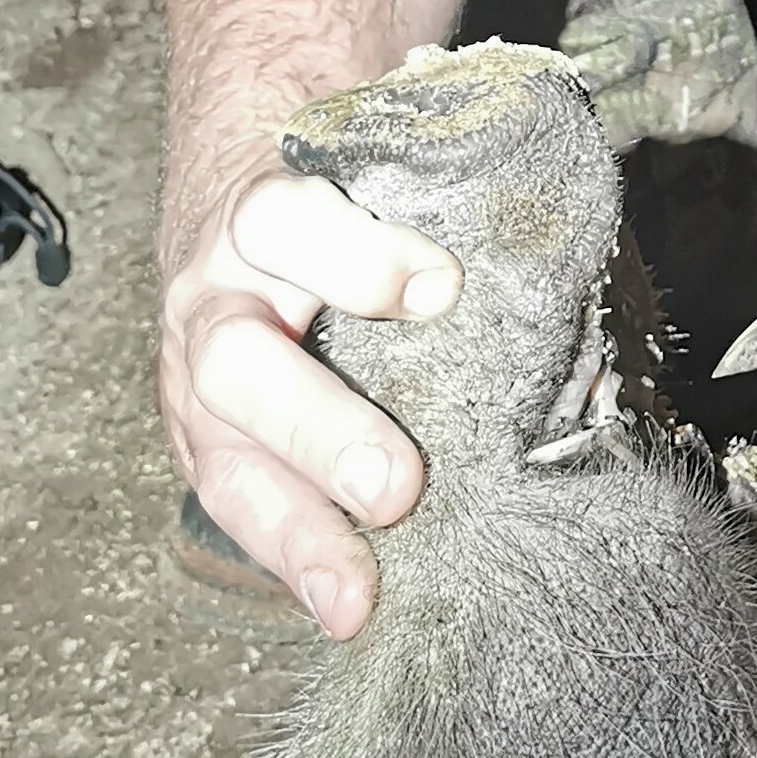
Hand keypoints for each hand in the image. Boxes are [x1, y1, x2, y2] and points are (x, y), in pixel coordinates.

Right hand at [157, 159, 462, 633]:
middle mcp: (218, 298)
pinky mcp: (206, 446)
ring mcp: (195, 383)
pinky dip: (293, 562)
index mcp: (259, 210)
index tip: (441, 289)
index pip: (285, 222)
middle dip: (319, 432)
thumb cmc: (343, 172)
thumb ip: (445, 172)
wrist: (240, 170)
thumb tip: (561, 198)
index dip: (356, 257)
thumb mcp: (375, 148)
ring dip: (295, 532)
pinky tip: (345, 609)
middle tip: (398, 487)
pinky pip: (241, 509)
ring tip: (352, 597)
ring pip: (225, 459)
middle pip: (237, 365)